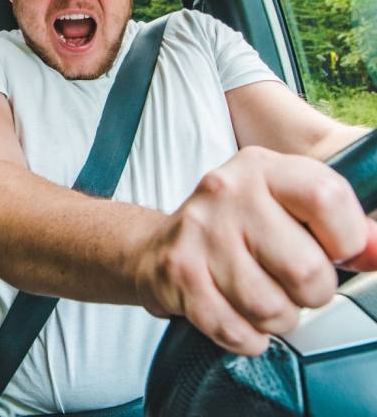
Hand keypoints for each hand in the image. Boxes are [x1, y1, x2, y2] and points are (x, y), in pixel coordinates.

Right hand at [132, 146, 376, 355]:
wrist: (159, 247)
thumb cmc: (239, 230)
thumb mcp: (290, 210)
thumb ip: (345, 229)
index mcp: (262, 168)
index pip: (326, 198)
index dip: (347, 239)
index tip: (334, 252)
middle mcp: (226, 191)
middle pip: (305, 267)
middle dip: (311, 292)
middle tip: (292, 283)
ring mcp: (199, 232)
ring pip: (271, 308)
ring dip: (278, 318)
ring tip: (263, 298)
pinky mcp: (179, 273)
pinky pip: (236, 330)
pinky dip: (247, 338)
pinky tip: (240, 317)